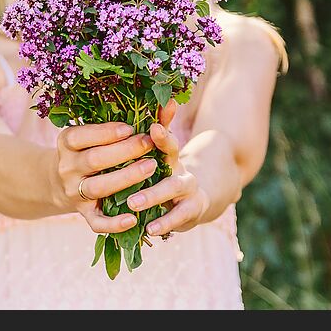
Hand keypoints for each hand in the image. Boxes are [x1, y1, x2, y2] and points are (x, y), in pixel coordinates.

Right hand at [54, 121, 156, 233]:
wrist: (61, 180)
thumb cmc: (89, 148)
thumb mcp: (95, 132)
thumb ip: (128, 119)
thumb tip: (170, 102)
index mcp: (66, 142)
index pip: (82, 136)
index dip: (106, 132)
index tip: (130, 127)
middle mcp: (67, 167)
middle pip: (94, 160)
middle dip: (123, 152)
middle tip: (148, 145)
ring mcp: (74, 192)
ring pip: (98, 188)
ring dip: (125, 178)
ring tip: (151, 167)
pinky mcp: (84, 213)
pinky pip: (96, 222)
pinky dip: (114, 223)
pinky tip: (133, 218)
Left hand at [124, 99, 211, 236]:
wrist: (196, 200)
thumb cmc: (167, 174)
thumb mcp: (161, 156)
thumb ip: (156, 133)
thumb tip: (160, 100)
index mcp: (170, 155)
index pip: (167, 140)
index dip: (162, 134)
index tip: (152, 127)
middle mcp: (181, 170)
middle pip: (172, 164)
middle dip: (152, 152)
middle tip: (137, 169)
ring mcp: (188, 192)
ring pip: (174, 190)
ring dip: (154, 196)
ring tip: (133, 203)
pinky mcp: (190, 213)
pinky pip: (178, 219)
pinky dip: (165, 223)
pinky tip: (151, 230)